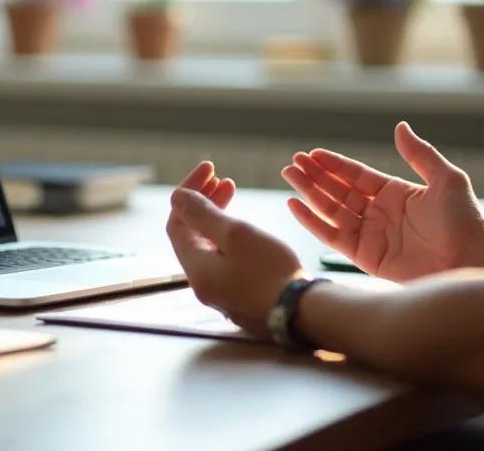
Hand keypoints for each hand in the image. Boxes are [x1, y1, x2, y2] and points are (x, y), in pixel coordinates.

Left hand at [167, 162, 301, 335]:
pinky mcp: (240, 296)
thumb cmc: (272, 273)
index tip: (209, 169)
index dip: (188, 192)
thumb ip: (203, 214)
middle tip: (221, 179)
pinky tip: (244, 228)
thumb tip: (176, 197)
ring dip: (216, 218)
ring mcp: (221, 293)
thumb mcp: (236, 234)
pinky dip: (229, 238)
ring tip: (231, 192)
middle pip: (191, 235)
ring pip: (208, 247)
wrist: (306, 313)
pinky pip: (224, 260)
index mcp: (195, 269)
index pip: (177, 222)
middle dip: (202, 202)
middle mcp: (202, 284)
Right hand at [280, 121, 483, 281]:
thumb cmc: (465, 220)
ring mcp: (370, 235)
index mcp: (394, 193)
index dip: (334, 164)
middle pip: (338, 190)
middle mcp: (378, 213)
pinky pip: (331, 236)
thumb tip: (399, 127)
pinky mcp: (364, 257)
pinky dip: (311, 221)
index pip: (356, 175)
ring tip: (289, 177)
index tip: (312, 154)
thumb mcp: (446, 180)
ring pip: (330, 210)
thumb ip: (420, 154)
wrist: (471, 260)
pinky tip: (294, 205)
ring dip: (308, 193)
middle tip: (292, 163)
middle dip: (314, 176)